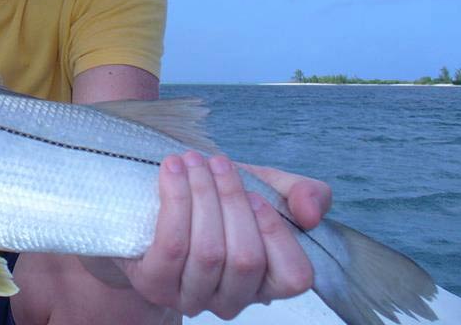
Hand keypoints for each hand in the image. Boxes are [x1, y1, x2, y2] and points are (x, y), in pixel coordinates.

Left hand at [118, 152, 331, 319]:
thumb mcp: (264, 187)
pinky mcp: (154, 285)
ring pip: (208, 252)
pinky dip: (175, 200)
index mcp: (266, 283)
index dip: (276, 231)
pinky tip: (172, 171)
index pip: (293, 276)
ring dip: (201, 194)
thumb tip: (311, 213)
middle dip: (231, 200)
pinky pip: (171, 246)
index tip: (254, 192)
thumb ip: (303, 193)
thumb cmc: (215, 201)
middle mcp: (231, 300)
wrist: (148, 205)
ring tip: (191, 160)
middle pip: (245, 258)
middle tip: (217, 161)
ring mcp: (191, 298)